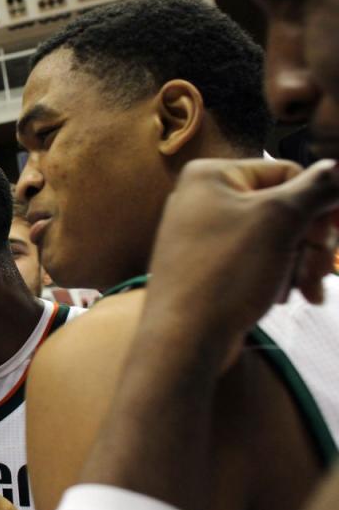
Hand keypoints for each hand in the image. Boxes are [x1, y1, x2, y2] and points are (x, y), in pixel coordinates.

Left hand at [144, 158, 338, 368]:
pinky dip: (280, 276)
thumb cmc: (224, 275)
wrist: (185, 339)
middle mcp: (203, 198)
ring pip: (277, 237)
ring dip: (300, 263)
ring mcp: (205, 234)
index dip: (319, 204)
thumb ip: (317, 188)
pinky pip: (259, 260)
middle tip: (321, 269)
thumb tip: (338, 169)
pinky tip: (286, 298)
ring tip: (304, 290)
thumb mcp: (279, 220)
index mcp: (210, 175)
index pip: (288, 173)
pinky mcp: (211, 265)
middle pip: (285, 207)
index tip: (332, 237)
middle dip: (311, 242)